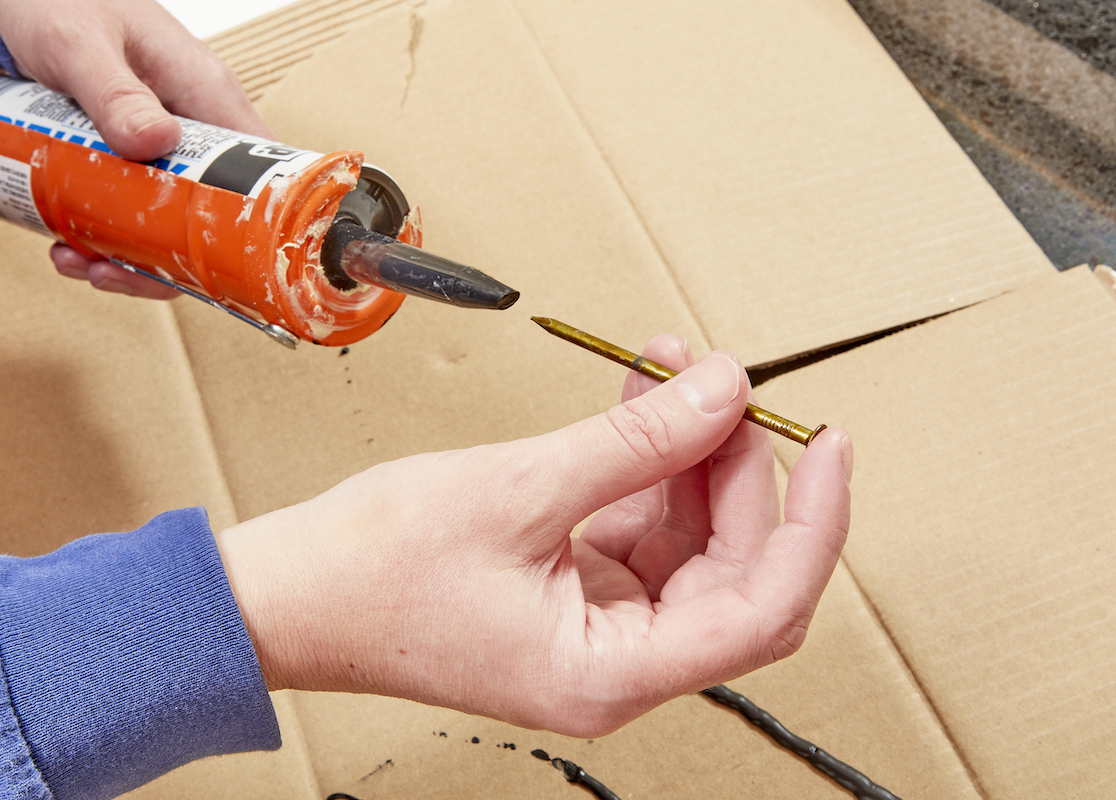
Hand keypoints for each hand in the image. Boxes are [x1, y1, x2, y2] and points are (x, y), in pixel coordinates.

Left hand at [0, 0, 275, 297]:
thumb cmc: (57, 0)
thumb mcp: (80, 43)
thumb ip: (116, 92)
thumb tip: (157, 143)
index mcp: (206, 94)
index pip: (261, 170)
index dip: (257, 222)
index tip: (228, 262)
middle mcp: (193, 130)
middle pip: (213, 216)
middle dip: (170, 257)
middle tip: (116, 270)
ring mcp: (160, 153)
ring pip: (169, 228)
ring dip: (128, 257)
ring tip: (79, 261)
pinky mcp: (127, 166)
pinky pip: (130, 218)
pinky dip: (101, 241)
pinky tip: (67, 245)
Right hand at [216, 337, 851, 736]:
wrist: (288, 594)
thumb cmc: (372, 572)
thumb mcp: (517, 490)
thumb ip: (634, 442)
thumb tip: (722, 390)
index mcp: (610, 673)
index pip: (763, 608)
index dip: (812, 523)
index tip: (828, 443)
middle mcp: (616, 662)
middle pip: (731, 565)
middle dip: (733, 465)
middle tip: (716, 380)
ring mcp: (595, 626)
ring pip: (687, 537)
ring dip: (685, 450)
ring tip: (668, 367)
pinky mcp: (569, 588)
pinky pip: (637, 522)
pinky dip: (643, 461)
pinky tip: (637, 400)